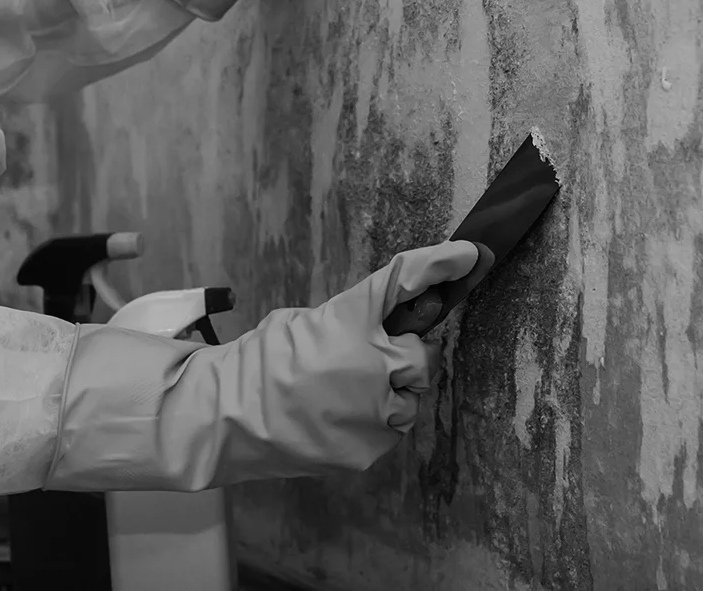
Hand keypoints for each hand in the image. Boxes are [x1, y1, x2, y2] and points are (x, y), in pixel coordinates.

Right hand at [46, 240, 480, 490]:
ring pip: (406, 397)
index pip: (405, 280)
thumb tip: (385, 323)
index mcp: (351, 321)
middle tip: (359, 363)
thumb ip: (350, 320)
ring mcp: (376, 409)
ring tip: (338, 398)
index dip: (442, 264)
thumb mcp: (302, 321)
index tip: (473, 255)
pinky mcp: (372, 447)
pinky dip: (372, 425)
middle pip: (415, 353)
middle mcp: (374, 361)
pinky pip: (389, 430)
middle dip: (395, 356)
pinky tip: (334, 422)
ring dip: (385, 394)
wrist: (228, 419)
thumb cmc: (258, 363)